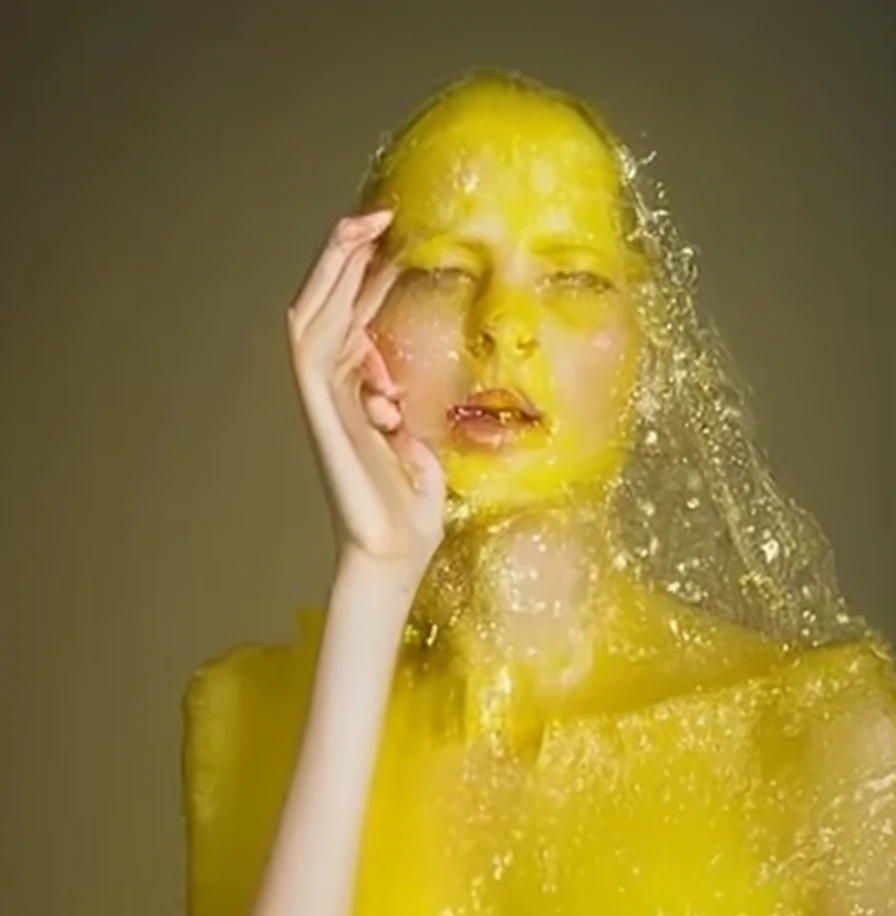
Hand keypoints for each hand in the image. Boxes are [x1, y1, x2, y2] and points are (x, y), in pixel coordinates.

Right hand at [287, 211, 443, 572]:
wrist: (393, 555)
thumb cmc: (407, 516)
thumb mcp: (419, 454)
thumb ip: (407, 424)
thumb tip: (402, 404)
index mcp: (356, 400)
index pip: (356, 326)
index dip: (372, 284)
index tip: (401, 245)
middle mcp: (333, 394)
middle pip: (330, 310)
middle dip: (349, 261)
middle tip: (379, 216)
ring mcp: (322, 402)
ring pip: (313, 317)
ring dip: (333, 270)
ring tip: (361, 226)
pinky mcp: (320, 413)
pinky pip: (311, 349)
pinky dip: (328, 307)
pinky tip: (347, 273)